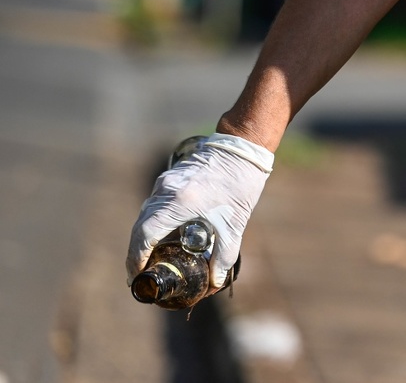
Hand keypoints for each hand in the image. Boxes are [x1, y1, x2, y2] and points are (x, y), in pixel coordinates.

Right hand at [126, 133, 273, 287]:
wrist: (243, 149)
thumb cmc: (241, 184)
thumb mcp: (234, 225)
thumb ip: (224, 256)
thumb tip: (214, 283)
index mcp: (179, 202)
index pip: (144, 235)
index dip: (136, 259)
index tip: (137, 276)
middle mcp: (166, 191)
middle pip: (140, 227)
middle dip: (137, 253)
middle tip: (142, 274)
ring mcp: (165, 182)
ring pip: (145, 215)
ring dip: (144, 238)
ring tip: (151, 260)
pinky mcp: (169, 178)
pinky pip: (154, 205)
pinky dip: (153, 223)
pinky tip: (163, 236)